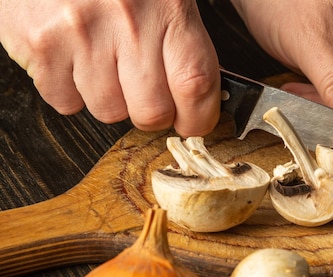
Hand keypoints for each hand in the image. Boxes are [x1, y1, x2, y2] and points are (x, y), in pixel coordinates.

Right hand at [0, 0, 220, 136]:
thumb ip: (184, 42)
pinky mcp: (43, 45)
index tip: (193, 123)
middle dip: (151, 114)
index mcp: (169, 8)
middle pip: (152, 111)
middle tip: (145, 96)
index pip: (196, 83)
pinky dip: (71, 92)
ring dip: (110, 100)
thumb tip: (203, 99)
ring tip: (103, 64)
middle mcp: (128, 21)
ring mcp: (82, 34)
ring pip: (109, 112)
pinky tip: (74, 61)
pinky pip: (67, 103)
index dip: (198, 117)